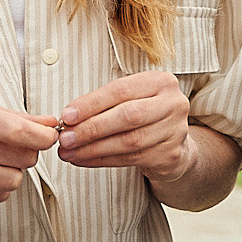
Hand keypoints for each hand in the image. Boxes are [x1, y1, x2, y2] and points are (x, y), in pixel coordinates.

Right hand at [0, 93, 57, 203]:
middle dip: (29, 151)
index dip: (43, 137)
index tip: (48, 135)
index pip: (19, 133)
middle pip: (23, 159)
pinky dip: (0, 185)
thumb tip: (50, 124)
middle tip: (17, 144)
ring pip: (13, 181)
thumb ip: (16, 117)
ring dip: (14, 170)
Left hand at [55, 70, 193, 182]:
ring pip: (129, 141)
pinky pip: (130, 159)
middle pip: (127, 116)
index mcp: (161, 81)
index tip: (67, 115)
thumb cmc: (145, 115)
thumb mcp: (130, 99)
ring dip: (93, 148)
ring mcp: (175, 131)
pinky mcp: (170, 155)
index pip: (121, 90)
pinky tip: (85, 159)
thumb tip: (69, 117)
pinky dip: (103, 160)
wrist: (173, 142)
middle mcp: (173, 104)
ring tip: (70, 152)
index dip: (91, 103)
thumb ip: (103, 104)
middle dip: (91, 128)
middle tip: (66, 138)